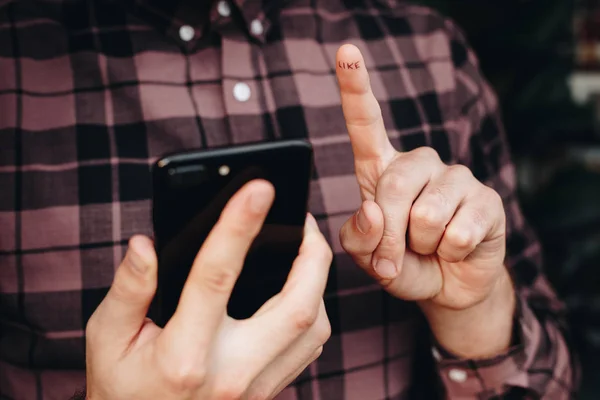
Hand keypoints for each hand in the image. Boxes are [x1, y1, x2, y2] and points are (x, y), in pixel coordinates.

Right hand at [85, 180, 331, 399]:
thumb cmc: (123, 389)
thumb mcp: (108, 340)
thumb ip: (127, 290)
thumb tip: (146, 244)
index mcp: (184, 355)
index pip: (217, 277)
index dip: (238, 227)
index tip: (258, 189)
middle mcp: (231, 373)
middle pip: (296, 306)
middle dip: (311, 255)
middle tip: (304, 220)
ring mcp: (256, 387)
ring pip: (313, 327)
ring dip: (316, 283)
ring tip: (303, 250)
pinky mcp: (268, 391)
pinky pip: (309, 347)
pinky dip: (313, 311)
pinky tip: (299, 290)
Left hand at [336, 45, 513, 357]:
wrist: (447, 286)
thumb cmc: (403, 263)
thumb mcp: (368, 256)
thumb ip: (359, 238)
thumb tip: (373, 212)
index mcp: (384, 169)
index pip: (366, 124)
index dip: (355, 87)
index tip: (345, 52)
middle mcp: (420, 163)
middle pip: (393, 186)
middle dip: (388, 236)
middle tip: (392, 261)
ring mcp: (456, 177)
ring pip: (425, 215)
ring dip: (421, 247)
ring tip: (429, 247)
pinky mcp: (487, 199)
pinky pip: (458, 232)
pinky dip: (450, 254)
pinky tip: (456, 248)